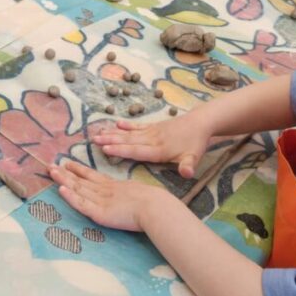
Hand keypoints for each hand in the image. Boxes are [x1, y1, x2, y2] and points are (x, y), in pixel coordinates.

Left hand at [50, 160, 163, 231]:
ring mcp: (101, 201)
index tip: (68, 163)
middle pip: (81, 180)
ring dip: (63, 180)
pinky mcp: (99, 213)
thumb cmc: (154, 203)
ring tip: (51, 172)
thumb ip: (133, 196)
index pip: (93, 177)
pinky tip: (60, 190)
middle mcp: (105, 191)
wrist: (155, 207)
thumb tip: (137, 199)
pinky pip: (81, 204)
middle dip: (65, 173)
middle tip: (52, 165)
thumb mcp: (140, 194)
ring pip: (78, 189)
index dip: (79, 170)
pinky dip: (70, 197)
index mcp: (115, 186)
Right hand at [90, 115, 211, 177]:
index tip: (105, 149)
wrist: (201, 122)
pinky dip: (127, 125)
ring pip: (129, 133)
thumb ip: (188, 166)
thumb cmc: (196, 143)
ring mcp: (152, 131)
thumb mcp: (194, 157)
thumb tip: (187, 174)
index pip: (136, 151)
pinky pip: (137, 126)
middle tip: (94, 140)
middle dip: (111, 141)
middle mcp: (152, 139)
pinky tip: (116, 123)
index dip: (121, 150)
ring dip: (114, 133)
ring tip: (99, 133)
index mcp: (158, 150)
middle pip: (128, 140)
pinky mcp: (154, 126)